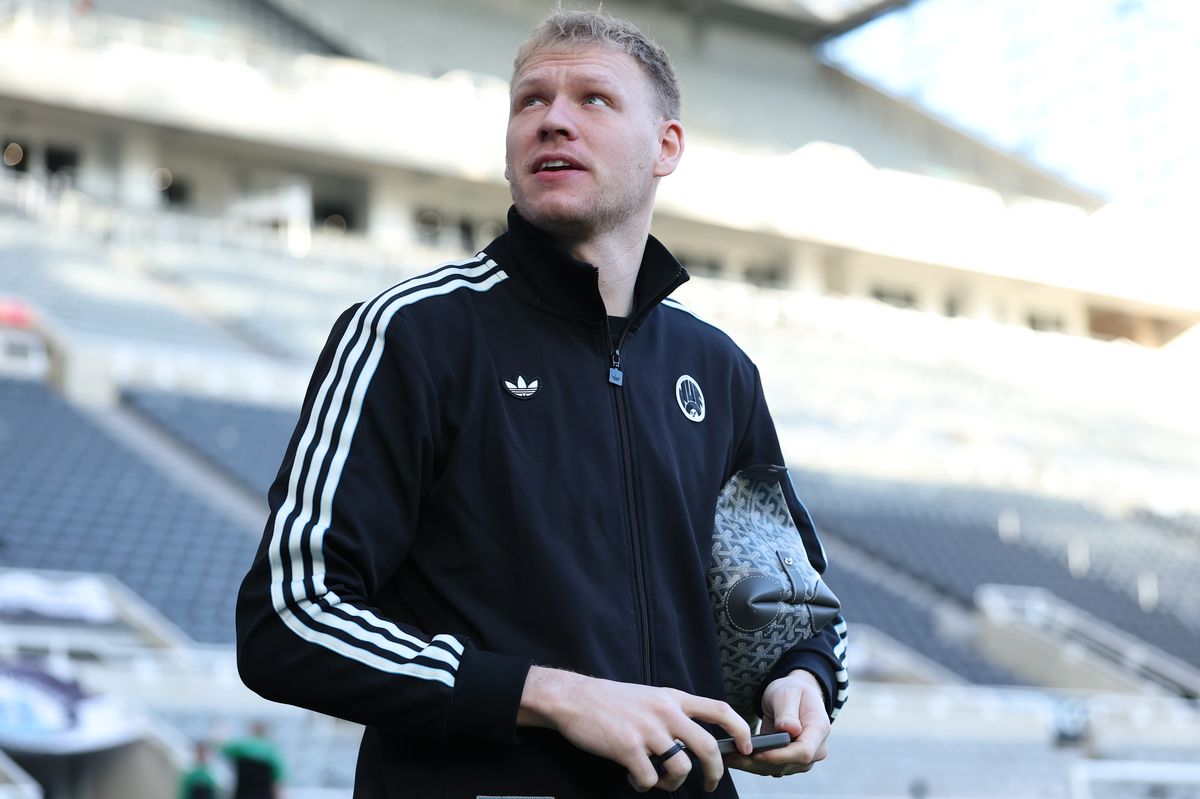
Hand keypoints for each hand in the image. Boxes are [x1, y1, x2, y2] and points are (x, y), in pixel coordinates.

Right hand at [518, 666, 752, 792]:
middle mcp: (665, 713)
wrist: (573, 699)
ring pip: (680, 768)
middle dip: (715, 772)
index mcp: (673, 698)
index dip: (739, 729)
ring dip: (673, 783)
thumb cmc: (609, 700)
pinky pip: (650, 779)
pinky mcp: (628, 748)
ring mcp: (648, 731)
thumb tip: (691, 743)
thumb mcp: (649, 697)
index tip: (746, 745)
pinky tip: (633, 778)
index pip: (719, 709)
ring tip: (658, 780)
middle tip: (710, 784)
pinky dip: (644, 785)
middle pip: (707, 747)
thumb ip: (672, 714)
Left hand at [724, 669, 829, 777]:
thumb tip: (790, 729)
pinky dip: (754, 764)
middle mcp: (816, 748)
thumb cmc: (793, 691)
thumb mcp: (788, 693)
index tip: (757, 753)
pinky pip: (772, 767)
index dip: (780, 756)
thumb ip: (788, 711)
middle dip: (759, 762)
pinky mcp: (790, 762)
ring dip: (753, 766)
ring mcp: (804, 758)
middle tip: (732, 756)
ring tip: (728, 757)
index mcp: (819, 729)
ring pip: (778, 769)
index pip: (804, 752)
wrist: (795, 696)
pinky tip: (736, 758)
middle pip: (788, 764)